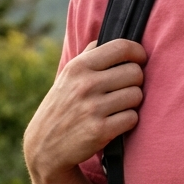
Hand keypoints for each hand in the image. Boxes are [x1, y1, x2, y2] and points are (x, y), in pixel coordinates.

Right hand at [24, 39, 145, 181]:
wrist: (44, 146)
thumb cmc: (62, 106)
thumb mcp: (68, 76)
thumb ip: (90, 55)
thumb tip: (113, 37)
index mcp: (79, 67)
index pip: (121, 47)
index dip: (138, 53)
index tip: (139, 60)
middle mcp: (86, 84)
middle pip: (135, 73)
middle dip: (136, 82)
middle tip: (125, 90)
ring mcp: (93, 108)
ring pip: (136, 96)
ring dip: (133, 103)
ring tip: (118, 107)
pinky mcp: (100, 131)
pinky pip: (132, 118)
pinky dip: (128, 122)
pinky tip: (116, 123)